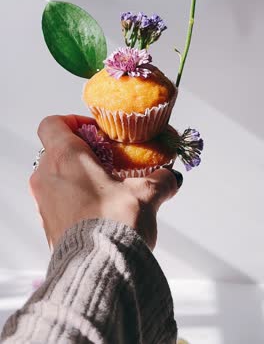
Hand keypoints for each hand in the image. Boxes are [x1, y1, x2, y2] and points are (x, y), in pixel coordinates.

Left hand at [29, 115, 181, 249]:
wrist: (98, 273)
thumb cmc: (115, 226)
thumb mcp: (146, 196)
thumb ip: (161, 180)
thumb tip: (171, 177)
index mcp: (65, 158)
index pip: (53, 124)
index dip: (73, 122)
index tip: (96, 132)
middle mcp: (47, 177)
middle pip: (57, 149)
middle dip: (83, 151)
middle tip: (109, 160)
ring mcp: (43, 202)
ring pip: (56, 175)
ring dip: (79, 176)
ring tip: (108, 187)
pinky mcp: (48, 224)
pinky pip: (57, 199)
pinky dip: (74, 197)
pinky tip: (100, 209)